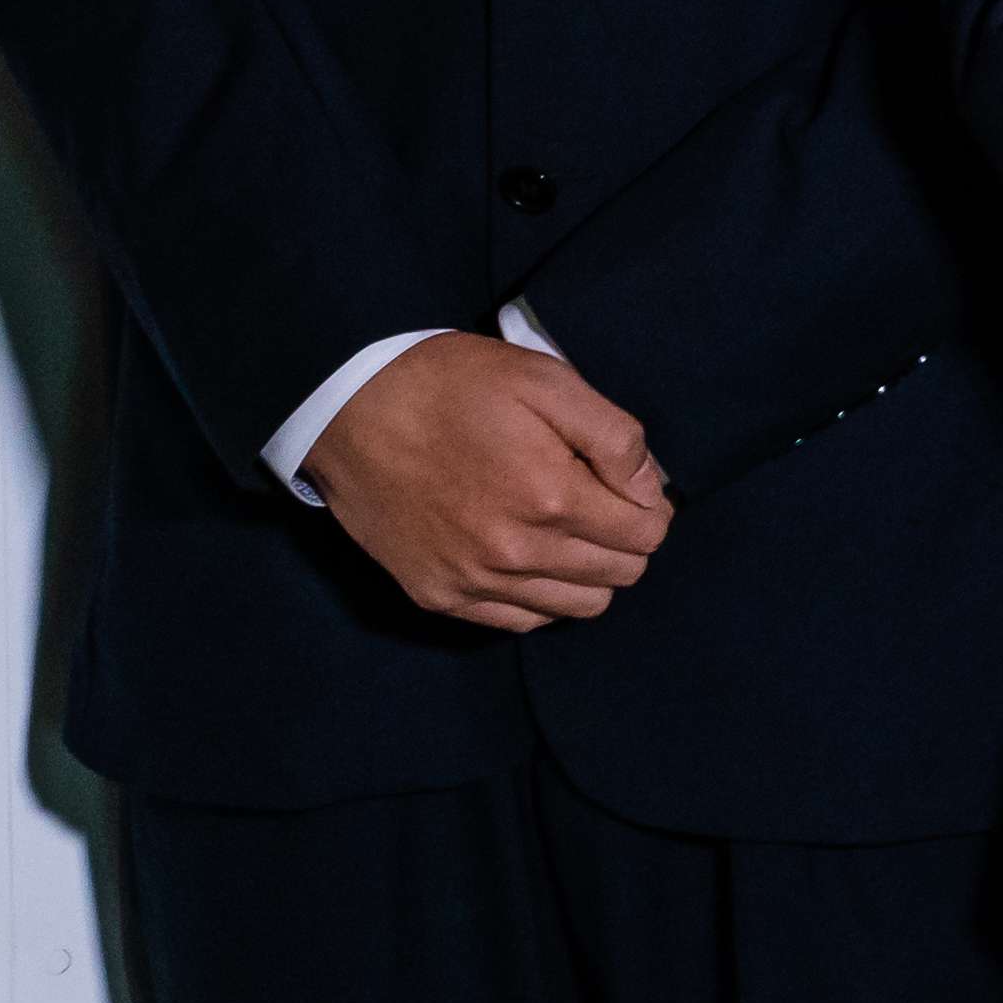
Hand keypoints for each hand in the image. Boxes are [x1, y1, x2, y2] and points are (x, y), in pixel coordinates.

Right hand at [311, 336, 670, 630]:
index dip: (650, 508)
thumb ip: (617, 438)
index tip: (629, 487)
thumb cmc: (456, 386)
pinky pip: (519, 621)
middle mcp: (515, 553)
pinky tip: (527, 554)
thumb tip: (651, 490)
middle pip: (619, 576)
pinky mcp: (436, 595)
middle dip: (626, 541)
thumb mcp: (550, 381)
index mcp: (552, 497)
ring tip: (566, 529)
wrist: (351, 409)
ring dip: (588, 573)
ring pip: (576, 607)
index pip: (647, 534)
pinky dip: (539, 595)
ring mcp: (472, 581)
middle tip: (601, 504)